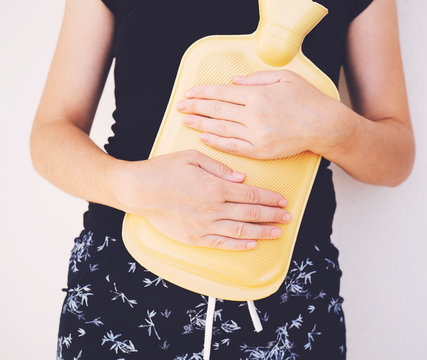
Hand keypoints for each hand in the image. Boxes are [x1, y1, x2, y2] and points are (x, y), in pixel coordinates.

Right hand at [112, 150, 291, 249]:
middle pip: (250, 213)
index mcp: (215, 187)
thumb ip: (220, 168)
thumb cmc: (164, 170)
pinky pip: (222, 243)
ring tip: (277, 233)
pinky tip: (251, 243)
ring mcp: (204, 225)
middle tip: (288, 217)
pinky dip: (239, 244)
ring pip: (240, 230)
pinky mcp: (194, 237)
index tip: (282, 201)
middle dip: (272, 216)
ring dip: (262, 232)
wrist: (138, 190)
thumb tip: (241, 178)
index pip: (250, 195)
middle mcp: (213, 208)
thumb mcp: (192, 157)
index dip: (269, 198)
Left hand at [176, 69, 337, 158]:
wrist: (325, 126)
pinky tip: (205, 137)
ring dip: (201, 124)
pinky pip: (233, 147)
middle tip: (180, 106)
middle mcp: (253, 115)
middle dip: (196, 107)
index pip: (222, 93)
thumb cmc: (308, 100)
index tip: (190, 93)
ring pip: (221, 128)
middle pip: (217, 110)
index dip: (203, 93)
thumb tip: (235, 82)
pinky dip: (217, 142)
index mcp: (258, 95)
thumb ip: (257, 78)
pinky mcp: (261, 151)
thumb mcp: (285, 78)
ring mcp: (256, 135)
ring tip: (187, 120)